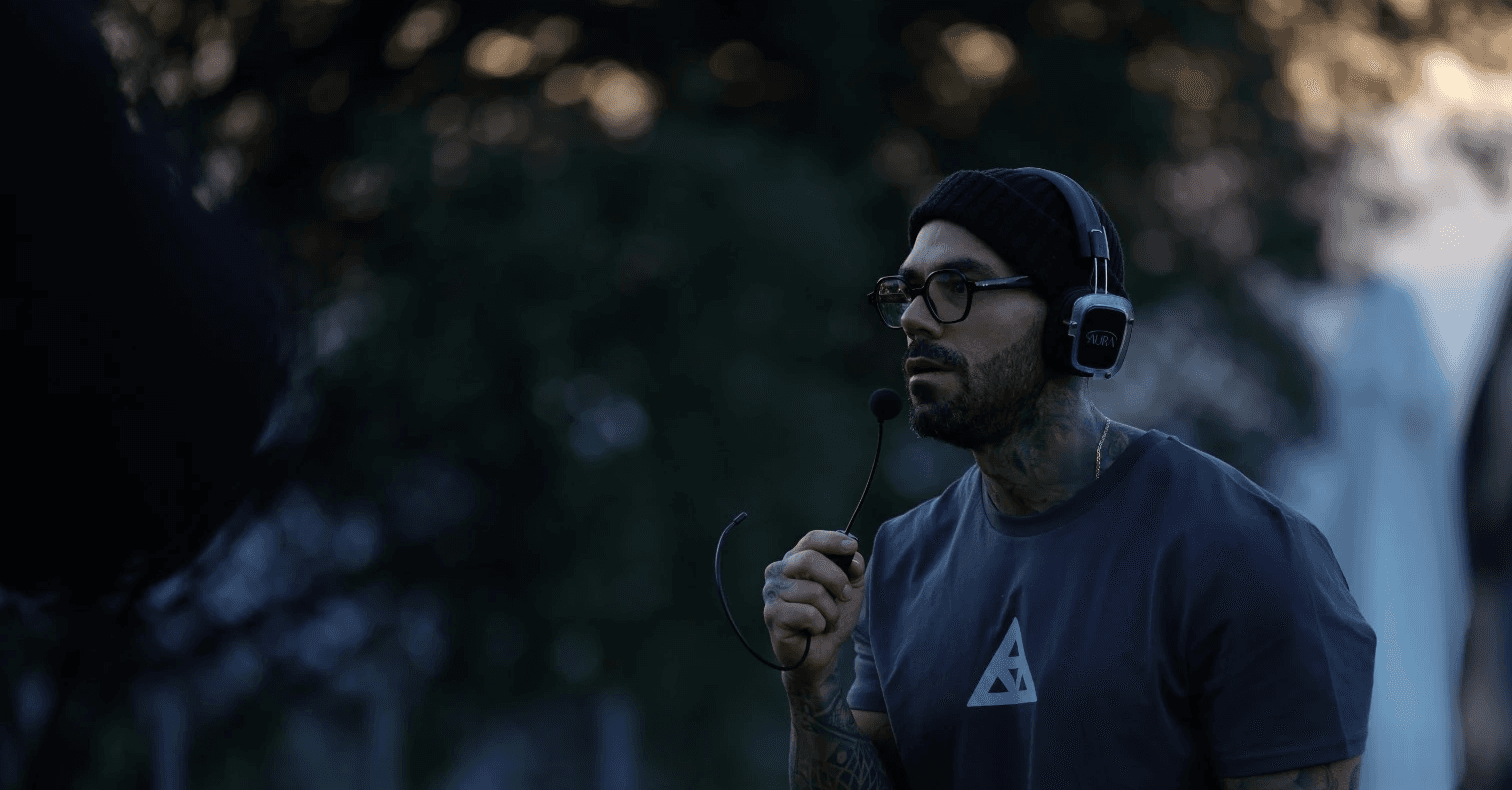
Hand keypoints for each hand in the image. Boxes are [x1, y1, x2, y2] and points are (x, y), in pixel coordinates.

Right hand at [762, 530, 866, 690]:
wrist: (822, 652)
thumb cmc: (832, 616)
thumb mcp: (851, 589)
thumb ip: (854, 568)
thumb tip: (854, 557)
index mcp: (795, 560)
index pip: (810, 540)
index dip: (831, 540)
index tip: (851, 546)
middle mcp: (779, 572)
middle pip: (809, 559)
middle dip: (837, 580)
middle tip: (844, 596)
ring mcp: (772, 593)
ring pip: (813, 591)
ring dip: (831, 610)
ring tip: (825, 619)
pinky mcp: (772, 615)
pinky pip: (808, 614)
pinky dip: (820, 624)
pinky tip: (813, 630)